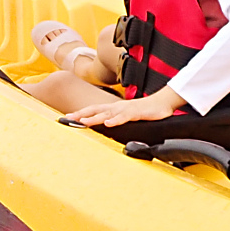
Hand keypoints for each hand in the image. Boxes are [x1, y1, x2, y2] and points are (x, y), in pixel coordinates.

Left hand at [66, 86, 184, 126]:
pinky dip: (115, 120)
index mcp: (114, 108)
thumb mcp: (127, 116)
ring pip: (107, 113)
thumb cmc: (144, 110)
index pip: (94, 109)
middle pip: (95, 110)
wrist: (162, 103)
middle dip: (81, 114)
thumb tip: (106, 127)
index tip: (67, 117)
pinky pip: (124, 117)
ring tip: (83, 121)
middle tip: (68, 118)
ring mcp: (125, 109)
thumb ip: (117, 120)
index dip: (80, 113)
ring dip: (94, 117)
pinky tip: (108, 123)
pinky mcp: (136, 113)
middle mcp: (117, 107)